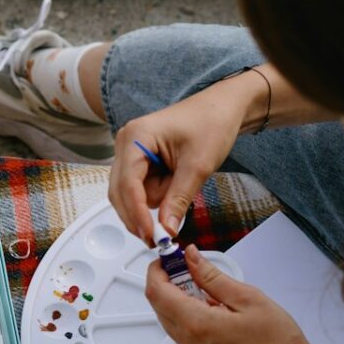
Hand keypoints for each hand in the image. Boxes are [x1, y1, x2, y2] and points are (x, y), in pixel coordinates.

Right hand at [109, 77, 254, 244]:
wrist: (223, 108)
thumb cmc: (211, 123)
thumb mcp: (198, 166)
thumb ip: (178, 199)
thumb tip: (167, 228)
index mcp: (136, 137)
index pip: (127, 184)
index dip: (136, 213)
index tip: (150, 235)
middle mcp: (126, 143)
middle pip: (121, 192)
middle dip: (141, 212)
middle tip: (161, 235)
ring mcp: (131, 152)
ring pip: (132, 193)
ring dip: (155, 199)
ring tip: (182, 181)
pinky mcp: (139, 160)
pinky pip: (141, 188)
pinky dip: (158, 193)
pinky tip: (175, 180)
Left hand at [145, 245, 328, 343]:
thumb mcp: (248, 298)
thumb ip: (212, 276)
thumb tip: (191, 258)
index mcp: (197, 324)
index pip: (157, 292)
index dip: (157, 270)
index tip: (169, 258)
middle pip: (159, 307)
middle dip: (167, 283)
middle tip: (189, 267)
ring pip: (170, 322)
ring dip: (178, 301)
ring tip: (207, 289)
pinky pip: (184, 337)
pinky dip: (189, 318)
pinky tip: (214, 312)